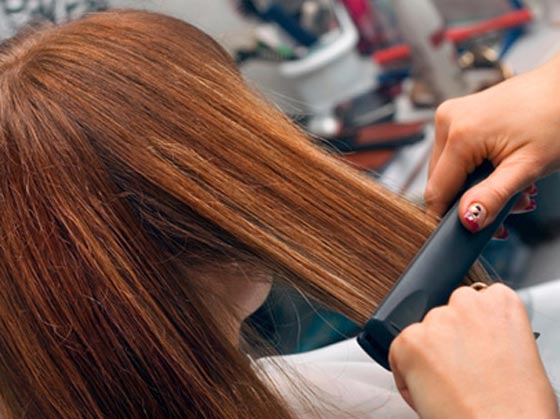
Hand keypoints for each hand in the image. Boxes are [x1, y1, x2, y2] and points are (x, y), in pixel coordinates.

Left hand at [389, 284, 557, 418]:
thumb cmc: (516, 406)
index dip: (470, 327)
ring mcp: (435, 319)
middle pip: (445, 314)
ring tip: (447, 385)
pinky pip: (398, 352)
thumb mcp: (518, 352)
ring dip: (427, 355)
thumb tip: (476, 339)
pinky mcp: (409, 340)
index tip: (471, 344)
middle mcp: (465, 303)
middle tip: (458, 371)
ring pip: (422, 333)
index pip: (474, 299)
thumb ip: (493, 332)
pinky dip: (405, 373)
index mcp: (499, 302)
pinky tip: (428, 391)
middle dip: (447, 339)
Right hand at [426, 54, 559, 231]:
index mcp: (459, 133)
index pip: (437, 192)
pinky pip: (456, 154)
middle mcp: (447, 120)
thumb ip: (493, 197)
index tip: (474, 230)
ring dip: (476, 187)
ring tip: (515, 189)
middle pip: (441, 182)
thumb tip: (467, 220)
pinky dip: (476, 169)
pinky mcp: (457, 116)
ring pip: (448, 170)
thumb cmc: (557, 117)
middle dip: (471, 201)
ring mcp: (450, 116)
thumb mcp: (528, 167)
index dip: (451, 216)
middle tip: (511, 207)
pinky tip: (502, 170)